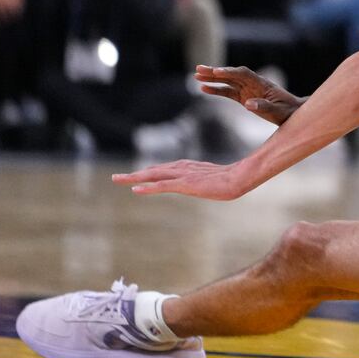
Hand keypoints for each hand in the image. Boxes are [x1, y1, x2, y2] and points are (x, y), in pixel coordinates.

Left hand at [112, 158, 251, 198]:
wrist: (242, 177)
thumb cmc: (235, 178)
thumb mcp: (218, 180)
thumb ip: (210, 180)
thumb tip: (216, 184)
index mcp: (189, 167)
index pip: (164, 170)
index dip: (148, 173)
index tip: (135, 177)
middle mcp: (183, 168)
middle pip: (154, 171)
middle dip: (134, 175)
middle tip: (116, 178)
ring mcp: (183, 176)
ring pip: (153, 176)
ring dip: (134, 178)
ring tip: (118, 180)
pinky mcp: (186, 184)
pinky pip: (162, 186)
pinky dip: (148, 187)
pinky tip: (135, 189)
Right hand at [195, 65, 304, 124]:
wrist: (293, 114)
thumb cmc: (287, 112)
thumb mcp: (278, 111)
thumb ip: (264, 106)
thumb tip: (248, 104)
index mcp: (262, 84)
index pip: (243, 74)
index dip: (230, 72)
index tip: (217, 71)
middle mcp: (253, 84)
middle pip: (232, 74)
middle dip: (216, 71)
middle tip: (199, 68)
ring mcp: (248, 90)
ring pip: (228, 82)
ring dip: (212, 78)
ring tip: (196, 75)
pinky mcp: (245, 97)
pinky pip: (228, 92)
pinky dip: (216, 90)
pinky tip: (204, 88)